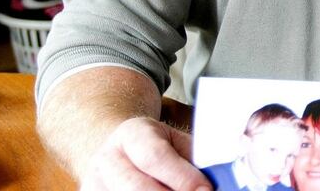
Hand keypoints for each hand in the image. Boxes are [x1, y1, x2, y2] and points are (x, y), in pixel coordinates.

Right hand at [80, 116, 210, 190]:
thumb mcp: (174, 141)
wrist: (116, 151)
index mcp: (131, 134)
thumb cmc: (154, 147)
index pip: (154, 157)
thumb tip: (225, 170)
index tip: (206, 190)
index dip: (182, 177)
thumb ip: (197, 155)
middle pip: (137, 188)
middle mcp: (106, 159)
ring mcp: (94, 184)